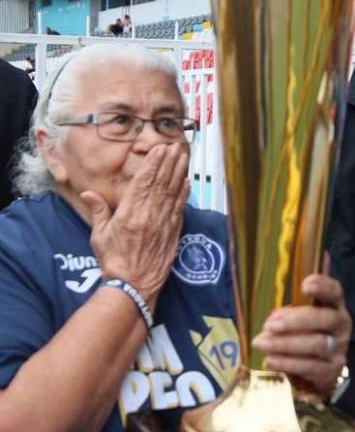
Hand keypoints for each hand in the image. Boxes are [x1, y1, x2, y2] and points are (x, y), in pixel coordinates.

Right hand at [83, 143, 189, 305]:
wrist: (133, 285)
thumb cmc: (114, 261)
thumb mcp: (99, 235)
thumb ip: (99, 211)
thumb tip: (89, 193)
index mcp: (129, 213)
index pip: (143, 182)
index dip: (153, 164)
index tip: (160, 150)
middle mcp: (149, 216)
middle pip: (161, 183)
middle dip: (169, 163)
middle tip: (176, 146)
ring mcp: (164, 224)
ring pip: (173, 193)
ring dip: (179, 173)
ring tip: (183, 157)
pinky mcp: (173, 233)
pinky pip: (180, 209)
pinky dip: (184, 194)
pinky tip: (188, 182)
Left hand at [251, 269, 351, 399]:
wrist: (316, 372)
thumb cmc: (303, 336)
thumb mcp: (297, 319)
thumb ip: (289, 311)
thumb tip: (276, 314)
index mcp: (333, 306)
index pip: (334, 292)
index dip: (323, 287)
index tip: (305, 284)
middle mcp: (341, 325)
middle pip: (326, 319)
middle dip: (296, 321)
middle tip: (270, 324)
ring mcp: (339, 349)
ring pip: (317, 344)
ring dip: (286, 344)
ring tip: (262, 343)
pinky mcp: (332, 370)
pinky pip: (311, 367)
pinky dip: (288, 363)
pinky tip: (271, 360)